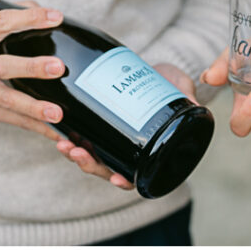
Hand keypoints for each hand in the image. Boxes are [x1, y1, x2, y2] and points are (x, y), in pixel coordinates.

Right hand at [0, 3, 66, 137]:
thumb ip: (16, 18)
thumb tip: (51, 16)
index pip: (2, 23)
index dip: (29, 19)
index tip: (55, 18)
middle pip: (3, 66)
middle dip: (32, 67)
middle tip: (58, 67)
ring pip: (8, 100)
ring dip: (34, 108)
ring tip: (57, 113)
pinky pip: (14, 120)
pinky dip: (36, 127)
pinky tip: (56, 132)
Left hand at [55, 62, 196, 187]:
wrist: (152, 67)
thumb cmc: (170, 82)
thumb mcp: (180, 86)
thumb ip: (186, 97)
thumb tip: (194, 105)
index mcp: (149, 153)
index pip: (136, 177)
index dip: (125, 182)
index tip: (117, 179)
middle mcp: (127, 151)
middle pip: (106, 169)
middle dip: (89, 165)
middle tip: (77, 152)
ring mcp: (109, 139)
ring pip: (90, 156)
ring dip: (74, 153)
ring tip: (63, 143)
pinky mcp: (94, 123)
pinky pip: (79, 136)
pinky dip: (68, 135)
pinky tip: (56, 130)